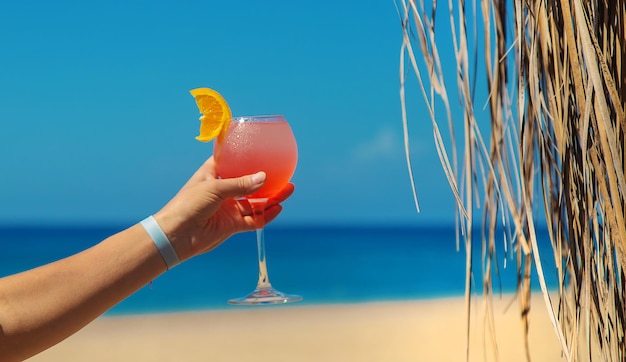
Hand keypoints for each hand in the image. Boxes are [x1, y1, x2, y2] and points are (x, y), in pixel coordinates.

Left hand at [153, 157, 293, 260]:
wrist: (176, 235)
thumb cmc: (188, 204)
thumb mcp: (215, 189)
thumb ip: (241, 184)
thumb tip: (264, 178)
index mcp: (213, 175)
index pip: (232, 162)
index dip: (246, 157)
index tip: (263, 151)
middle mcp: (223, 190)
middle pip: (249, 183)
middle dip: (266, 179)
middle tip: (284, 173)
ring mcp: (228, 209)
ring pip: (255, 202)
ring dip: (271, 197)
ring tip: (288, 189)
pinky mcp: (232, 225)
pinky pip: (253, 220)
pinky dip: (266, 215)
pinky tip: (278, 208)